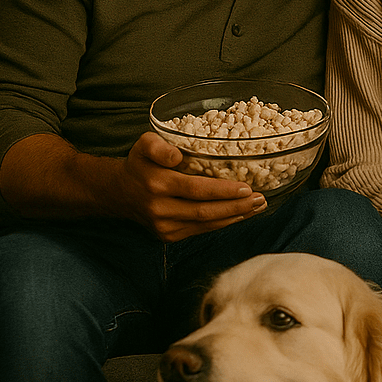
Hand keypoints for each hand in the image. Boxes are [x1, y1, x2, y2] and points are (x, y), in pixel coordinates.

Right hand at [118, 132, 266, 242]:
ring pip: (206, 224)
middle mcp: (160, 208)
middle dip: (237, 206)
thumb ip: (157, 146)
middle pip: (205, 211)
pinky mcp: (169, 236)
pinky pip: (201, 230)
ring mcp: (164, 226)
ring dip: (235, 216)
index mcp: (157, 183)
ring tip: (257, 206)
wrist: (121, 192)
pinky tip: (239, 215)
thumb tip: (176, 155)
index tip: (247, 187)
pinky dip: (223, 223)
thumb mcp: (144, 144)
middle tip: (260, 199)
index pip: (196, 189)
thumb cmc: (141, 163)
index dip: (223, 190)